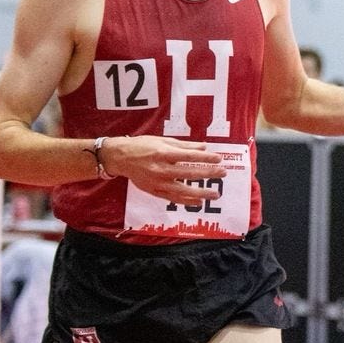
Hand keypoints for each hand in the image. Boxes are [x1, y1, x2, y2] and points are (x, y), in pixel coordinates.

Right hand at [104, 135, 226, 202]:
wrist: (121, 158)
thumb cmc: (142, 146)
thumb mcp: (162, 140)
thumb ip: (184, 145)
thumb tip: (204, 147)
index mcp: (163, 153)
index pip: (189, 156)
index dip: (205, 158)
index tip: (218, 158)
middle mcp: (160, 169)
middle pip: (188, 173)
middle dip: (208, 173)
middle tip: (222, 173)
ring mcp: (157, 182)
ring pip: (183, 190)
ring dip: (201, 193)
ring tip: (215, 194)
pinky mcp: (154, 191)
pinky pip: (173, 199)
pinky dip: (186, 201)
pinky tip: (199, 202)